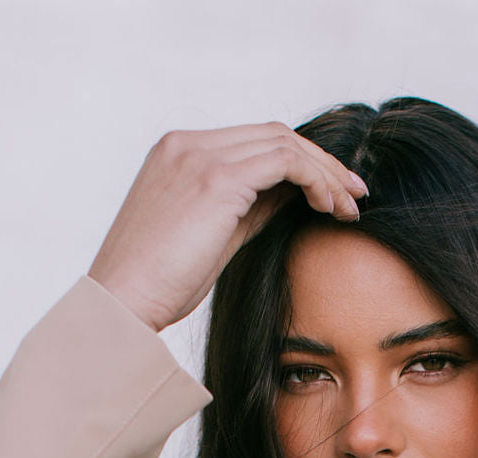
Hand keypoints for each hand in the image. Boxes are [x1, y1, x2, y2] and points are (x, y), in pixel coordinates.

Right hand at [87, 122, 367, 332]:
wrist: (122, 303)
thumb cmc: (159, 286)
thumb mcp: (211, 239)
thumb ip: (247, 210)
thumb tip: (290, 199)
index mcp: (178, 153)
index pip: (254, 142)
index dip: (301, 163)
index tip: (332, 195)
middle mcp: (187, 144)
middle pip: (274, 134)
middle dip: (323, 164)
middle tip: (355, 196)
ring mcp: (199, 156)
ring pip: (285, 143)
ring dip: (326, 174)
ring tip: (350, 209)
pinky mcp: (216, 180)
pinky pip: (285, 163)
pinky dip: (316, 181)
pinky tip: (331, 209)